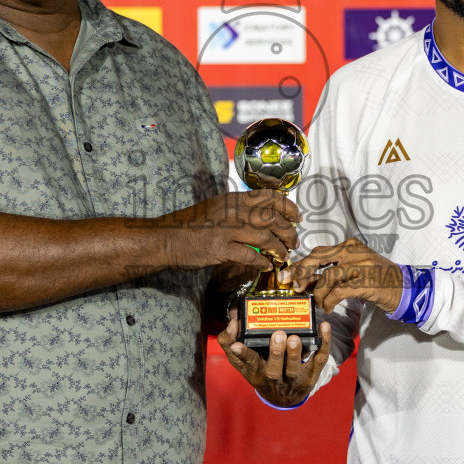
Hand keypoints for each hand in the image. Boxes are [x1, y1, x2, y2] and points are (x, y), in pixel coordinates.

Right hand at [155, 190, 298, 270]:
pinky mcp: (220, 249)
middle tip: (293, 242)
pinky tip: (265, 266)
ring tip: (283, 256)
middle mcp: (233, 212)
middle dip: (288, 232)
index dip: (288, 206)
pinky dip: (262, 262)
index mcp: (233, 200)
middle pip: (272, 218)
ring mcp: (226, 230)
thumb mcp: (216, 208)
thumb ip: (237, 210)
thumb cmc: (190, 224)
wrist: (166, 237)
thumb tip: (260, 218)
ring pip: (265, 237)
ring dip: (279, 249)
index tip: (297, 217)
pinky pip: (250, 256)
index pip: (269, 197)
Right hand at [217, 312, 331, 407]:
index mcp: (255, 372)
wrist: (283, 398)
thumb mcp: (243, 362)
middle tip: (279, 334)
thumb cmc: (261, 372)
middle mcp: (273, 379)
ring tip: (295, 338)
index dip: (242, 353)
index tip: (237, 344)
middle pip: (273, 370)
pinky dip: (324, 344)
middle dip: (276, 353)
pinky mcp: (310, 376)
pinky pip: (318, 360)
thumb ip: (232, 342)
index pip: (246, 363)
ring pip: (295, 369)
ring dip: (296, 353)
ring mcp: (293, 379)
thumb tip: (234, 320)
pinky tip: (324, 327)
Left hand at [288, 238, 402, 313]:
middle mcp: (354, 252)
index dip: (301, 263)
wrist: (404, 288)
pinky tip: (328, 307)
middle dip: (302, 272)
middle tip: (293, 286)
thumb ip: (332, 271)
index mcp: (350, 246)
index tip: (286, 274)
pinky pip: (340, 291)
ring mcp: (362, 266)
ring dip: (318, 292)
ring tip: (318, 303)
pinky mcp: (367, 283)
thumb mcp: (354, 269)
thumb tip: (304, 280)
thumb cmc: (377, 279)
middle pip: (319, 258)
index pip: (319, 251)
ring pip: (328, 276)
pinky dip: (330, 300)